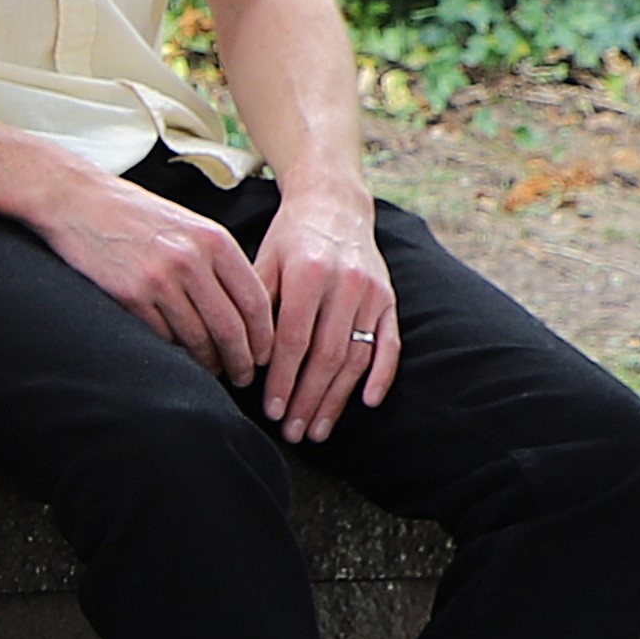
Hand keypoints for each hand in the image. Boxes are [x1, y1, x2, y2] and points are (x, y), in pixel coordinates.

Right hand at [27, 162, 270, 381]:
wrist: (77, 200)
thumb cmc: (134, 214)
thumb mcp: (188, 226)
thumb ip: (217, 260)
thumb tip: (244, 310)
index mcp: (214, 240)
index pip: (254, 301)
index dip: (264, 337)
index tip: (265, 355)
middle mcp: (191, 259)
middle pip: (231, 328)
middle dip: (242, 361)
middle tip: (243, 377)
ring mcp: (159, 279)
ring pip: (197, 339)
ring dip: (208, 363)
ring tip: (212, 370)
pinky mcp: (130, 295)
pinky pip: (162, 337)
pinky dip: (173, 351)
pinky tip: (177, 353)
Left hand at [246, 180, 398, 444]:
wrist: (333, 205)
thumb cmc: (288, 239)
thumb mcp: (263, 261)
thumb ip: (256, 306)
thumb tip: (248, 360)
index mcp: (309, 273)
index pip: (294, 340)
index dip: (282, 379)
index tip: (270, 410)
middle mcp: (346, 284)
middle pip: (327, 356)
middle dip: (307, 399)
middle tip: (292, 432)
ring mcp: (373, 293)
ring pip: (357, 357)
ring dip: (337, 399)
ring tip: (317, 429)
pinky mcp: (390, 299)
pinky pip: (390, 344)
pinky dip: (382, 376)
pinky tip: (367, 403)